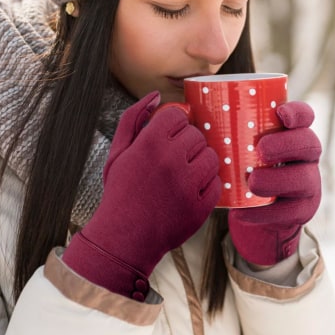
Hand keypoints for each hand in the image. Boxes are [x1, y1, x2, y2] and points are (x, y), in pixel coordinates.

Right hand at [63, 91, 221, 299]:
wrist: (124, 239)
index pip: (178, 115)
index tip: (167, 138)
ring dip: (200, 163)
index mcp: (149, 144)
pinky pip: (217, 183)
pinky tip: (190, 192)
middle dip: (187, 145)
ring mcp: (188, 184)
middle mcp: (170, 161)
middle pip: (196, 135)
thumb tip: (156, 96)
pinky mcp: (201, 206)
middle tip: (174, 160)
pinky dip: (207, 187)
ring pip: (211, 156)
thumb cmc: (121, 193)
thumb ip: (133, 119)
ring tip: (184, 175)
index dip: (173, 126)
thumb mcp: (118, 153)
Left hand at [228, 101, 321, 266]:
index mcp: (292, 131)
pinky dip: (264, 214)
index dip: (297, 113)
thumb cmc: (241, 162)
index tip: (279, 114)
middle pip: (309, 144)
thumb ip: (220, 125)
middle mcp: (306, 155)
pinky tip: (241, 213)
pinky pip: (288, 213)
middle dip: (286, 145)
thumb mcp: (237, 142)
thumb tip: (182, 108)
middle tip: (260, 149)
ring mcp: (307, 182)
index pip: (305, 115)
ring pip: (303, 179)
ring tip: (252, 182)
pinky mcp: (301, 210)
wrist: (257, 206)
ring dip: (277, 180)